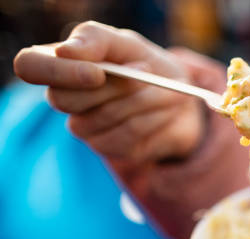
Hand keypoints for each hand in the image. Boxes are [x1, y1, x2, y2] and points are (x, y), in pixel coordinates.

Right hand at [13, 21, 201, 162]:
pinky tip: (165, 110)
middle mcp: (64, 99)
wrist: (179, 98)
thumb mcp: (126, 44)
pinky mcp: (110, 148)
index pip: (29, 66)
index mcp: (59, 65)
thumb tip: (67, 52)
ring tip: (166, 89)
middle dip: (113, 85)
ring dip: (144, 99)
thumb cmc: (144, 65)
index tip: (98, 72)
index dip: (57, 71)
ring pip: (105, 116)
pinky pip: (128, 136)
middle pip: (66, 99)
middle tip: (146, 71)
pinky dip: (154, 118)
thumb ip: (96, 40)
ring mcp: (84, 128)